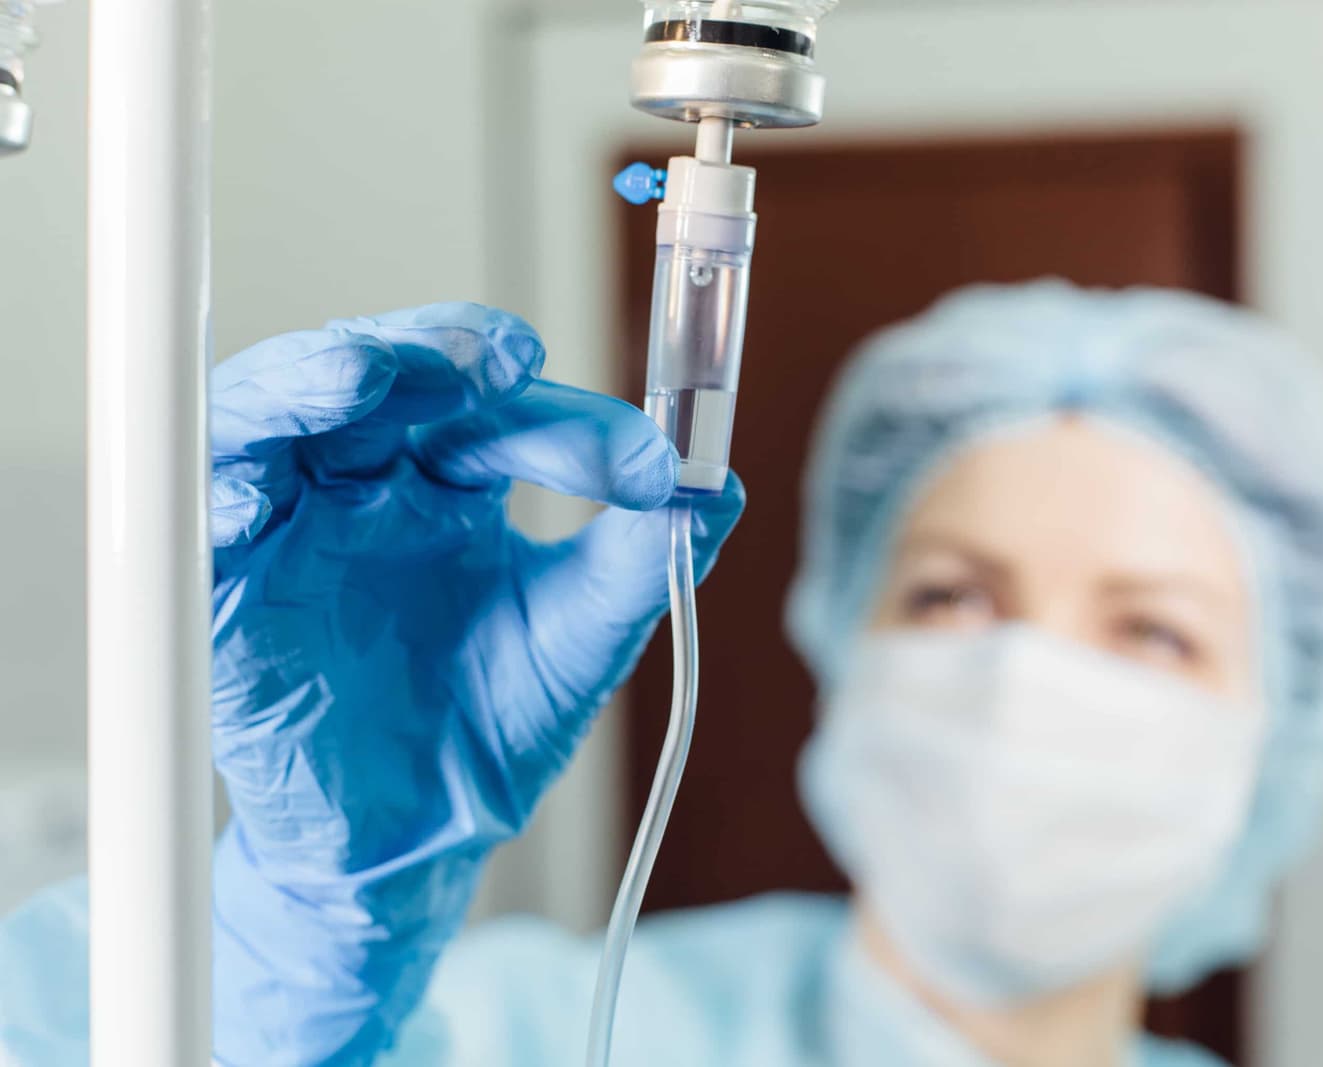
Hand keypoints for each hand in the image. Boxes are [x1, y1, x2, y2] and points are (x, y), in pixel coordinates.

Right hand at [204, 304, 742, 1065]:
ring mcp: (293, 525)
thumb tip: (718, 486)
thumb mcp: (581, 640)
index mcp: (453, 483)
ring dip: (317, 379)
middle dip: (434, 348)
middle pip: (383, 375)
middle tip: (500, 360)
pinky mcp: (228, 588)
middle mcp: (368, 482)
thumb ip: (642, 559)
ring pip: (277, 411)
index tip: (645, 461)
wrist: (420, 842)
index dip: (567, 419)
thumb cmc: (492, 728)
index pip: (499, 409)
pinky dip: (226, 487)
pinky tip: (266, 486)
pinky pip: (199, 519)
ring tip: (375, 373)